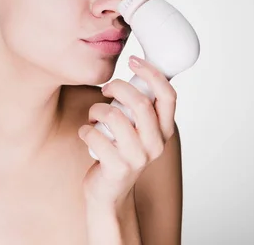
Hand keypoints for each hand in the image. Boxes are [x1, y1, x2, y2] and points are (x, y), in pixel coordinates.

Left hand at [78, 55, 177, 207]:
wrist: (110, 192)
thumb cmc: (123, 151)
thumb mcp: (141, 130)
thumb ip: (143, 106)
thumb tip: (139, 68)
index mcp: (165, 131)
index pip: (168, 96)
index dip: (152, 73)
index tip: (134, 60)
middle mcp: (156, 145)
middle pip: (140, 102)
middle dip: (118, 87)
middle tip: (107, 88)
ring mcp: (137, 158)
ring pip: (114, 116)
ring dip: (97, 109)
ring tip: (94, 116)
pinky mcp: (116, 167)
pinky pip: (94, 135)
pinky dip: (85, 129)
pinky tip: (87, 133)